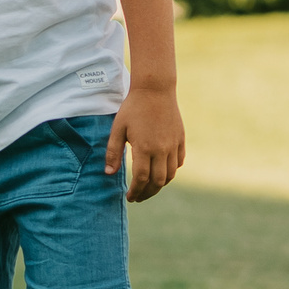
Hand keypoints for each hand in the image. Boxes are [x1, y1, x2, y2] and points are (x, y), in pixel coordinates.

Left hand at [106, 83, 184, 201]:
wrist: (155, 90)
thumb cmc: (133, 108)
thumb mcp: (117, 129)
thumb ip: (113, 152)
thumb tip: (109, 173)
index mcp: (144, 148)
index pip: (141, 179)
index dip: (135, 191)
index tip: (129, 197)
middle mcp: (161, 149)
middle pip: (157, 182)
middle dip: (147, 193)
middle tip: (138, 197)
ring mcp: (173, 145)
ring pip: (170, 175)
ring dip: (160, 185)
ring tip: (149, 188)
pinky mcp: (180, 140)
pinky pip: (178, 162)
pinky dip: (170, 172)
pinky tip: (161, 173)